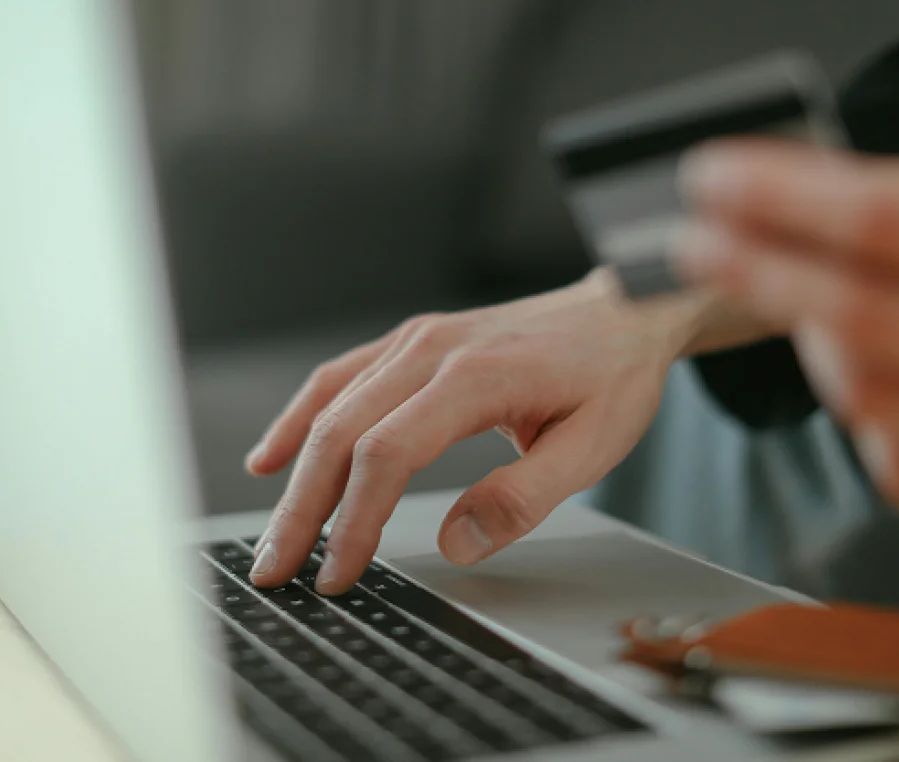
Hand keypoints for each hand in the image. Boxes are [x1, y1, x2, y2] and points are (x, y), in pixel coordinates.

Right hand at [245, 270, 714, 593]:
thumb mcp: (593, 447)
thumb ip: (522, 497)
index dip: (353, 520)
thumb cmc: (611, 374)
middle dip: (301, 511)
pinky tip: (273, 457)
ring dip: (293, 474)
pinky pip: (339, 378)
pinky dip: (299, 419)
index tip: (337, 573)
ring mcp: (415, 341)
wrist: (625, 308)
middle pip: (341, 432)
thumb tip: (456, 542)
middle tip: (275, 572)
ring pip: (331, 407)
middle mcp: (432, 350)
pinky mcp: (411, 343)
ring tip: (273, 535)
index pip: (387, 454)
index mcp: (475, 376)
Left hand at [676, 141, 898, 554]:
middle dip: (755, 272)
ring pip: (860, 397)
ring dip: (814, 344)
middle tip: (696, 245)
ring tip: (816, 305)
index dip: (781, 201)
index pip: (888, 226)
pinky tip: (889, 380)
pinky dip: (869, 415)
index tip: (713, 181)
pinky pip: (893, 463)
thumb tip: (785, 191)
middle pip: (854, 317)